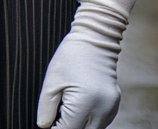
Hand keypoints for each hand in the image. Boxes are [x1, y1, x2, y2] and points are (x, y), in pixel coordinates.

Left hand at [36, 7, 120, 128]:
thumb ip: (46, 108)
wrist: (96, 38)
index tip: (49, 123)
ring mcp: (110, 108)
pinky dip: (88, 119)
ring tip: (67, 106)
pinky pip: (99, 123)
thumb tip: (44, 127)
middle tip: (57, 115)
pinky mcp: (114, 105)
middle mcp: (102, 109)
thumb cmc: (71, 55)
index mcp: (85, 102)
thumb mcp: (52, 80)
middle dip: (68, 126)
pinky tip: (79, 105)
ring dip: (78, 124)